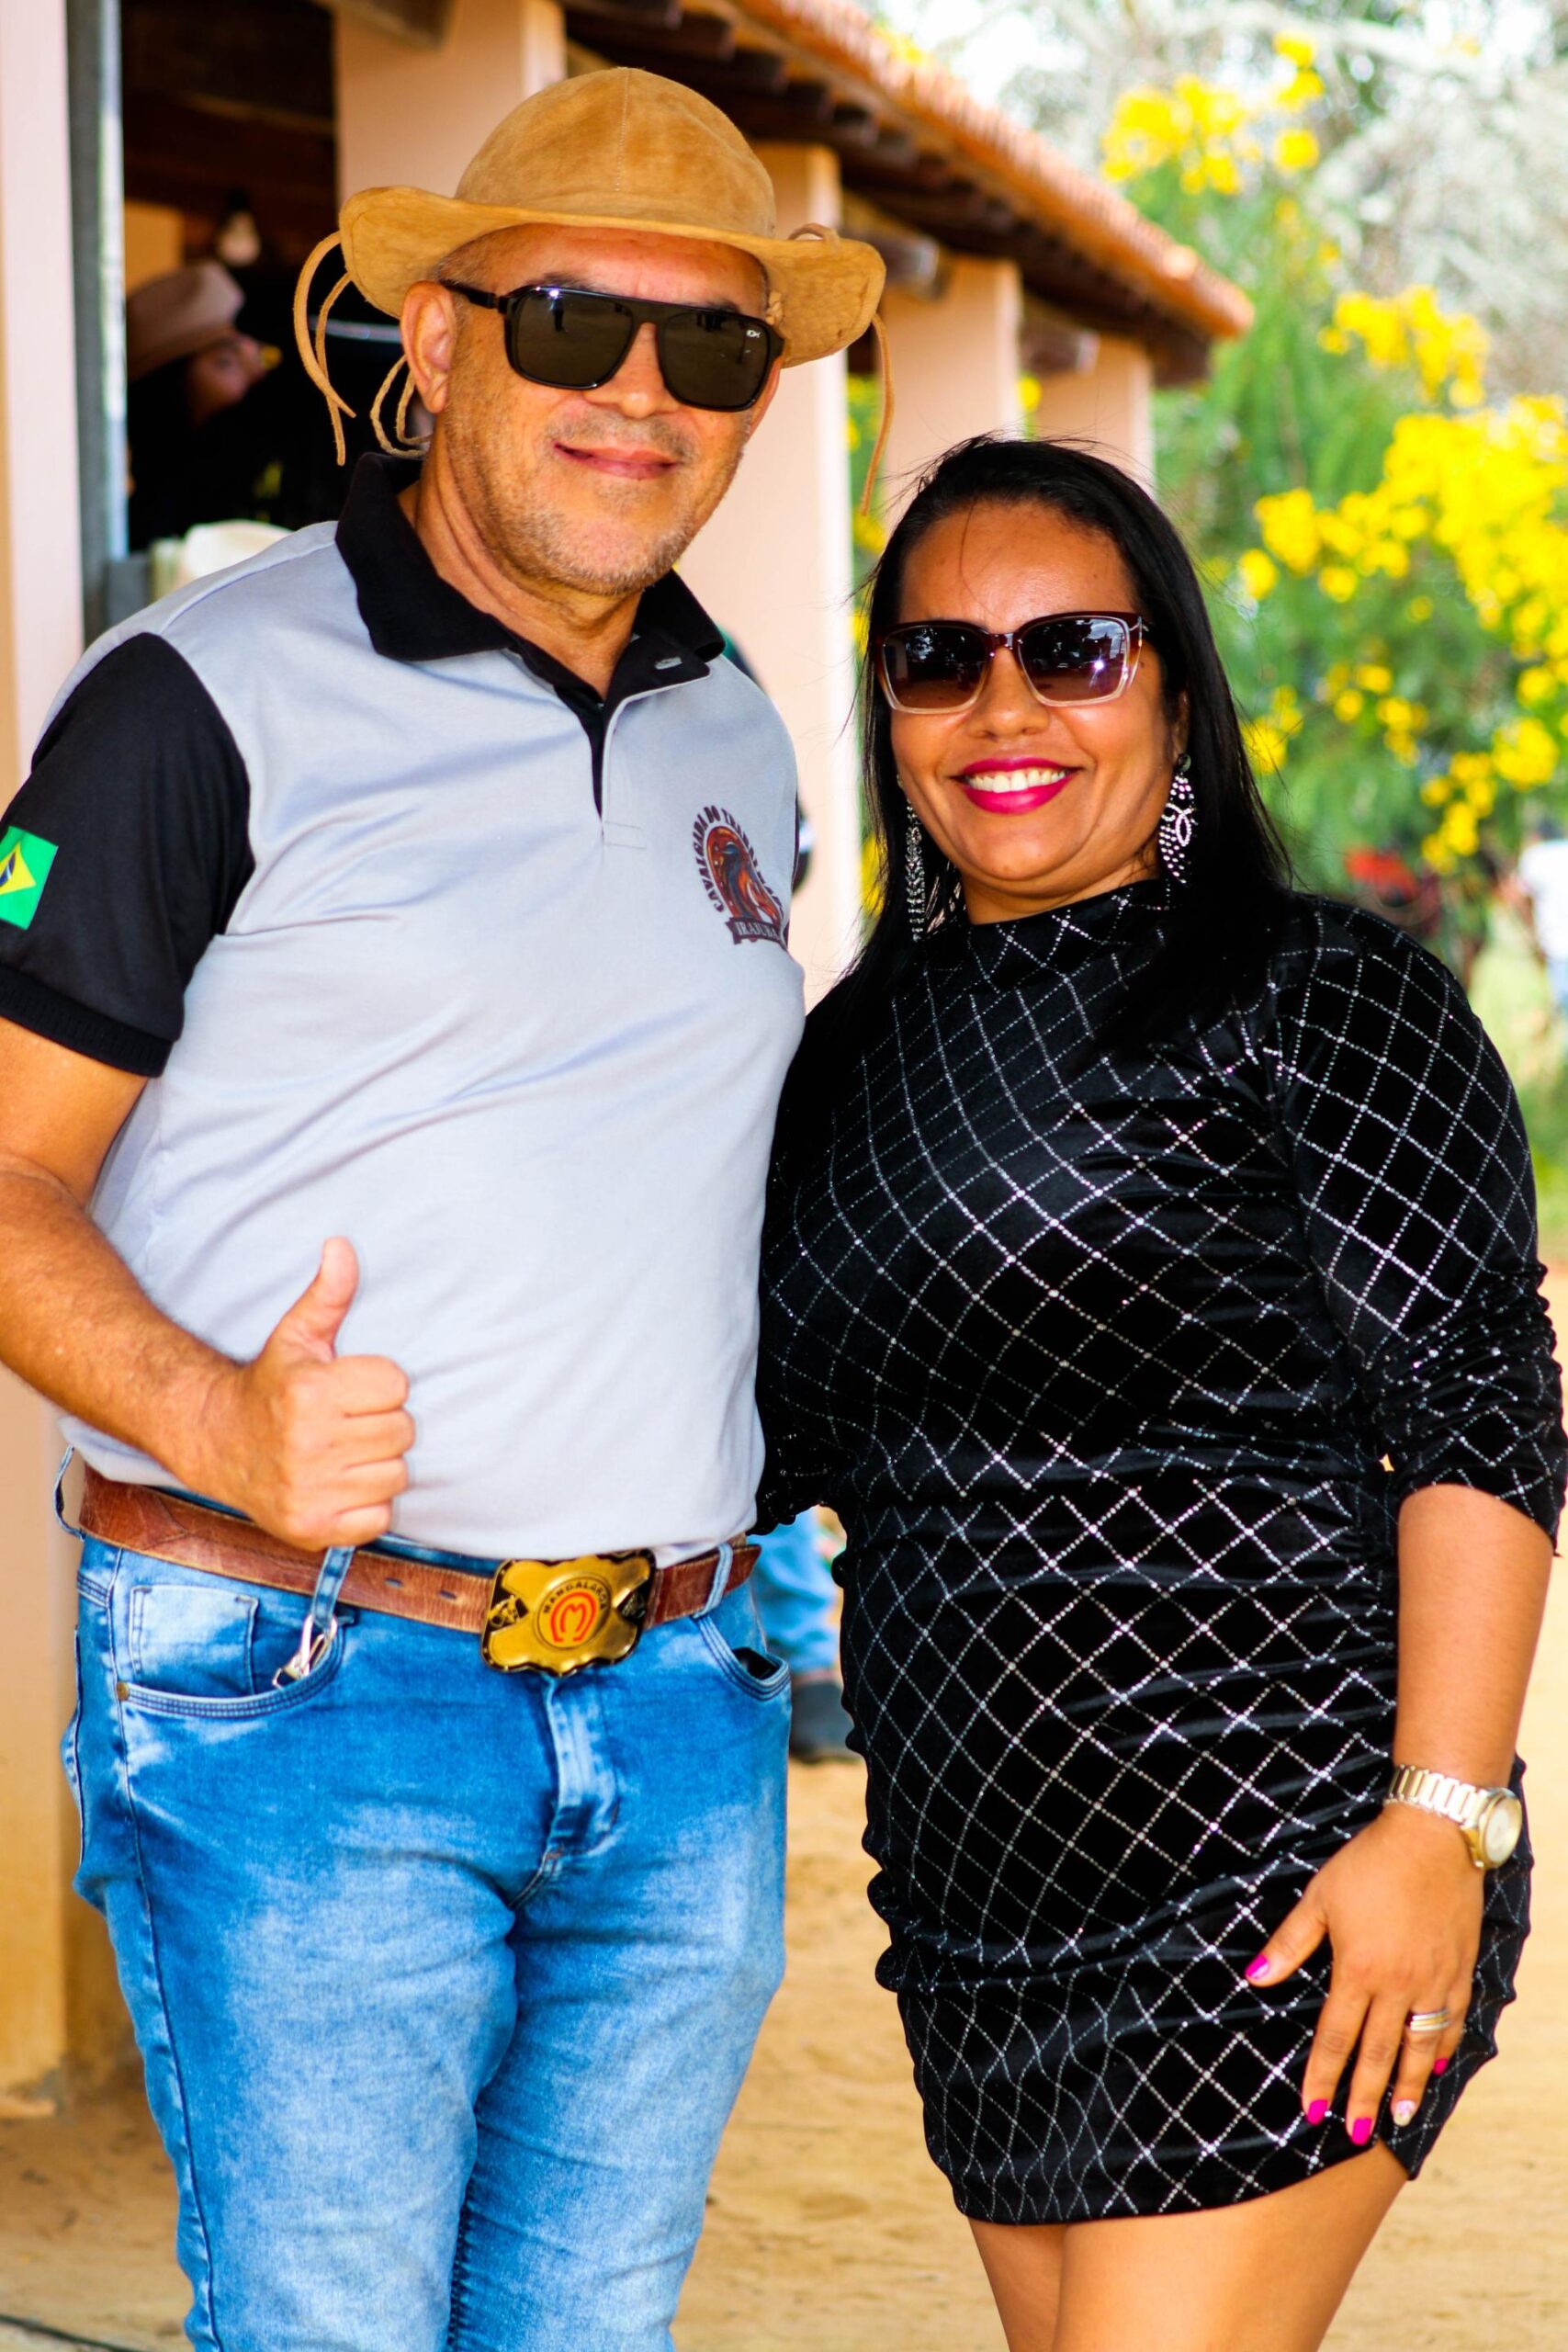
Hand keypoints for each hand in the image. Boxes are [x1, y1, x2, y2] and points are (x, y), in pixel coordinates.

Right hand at [191, 1238, 414, 1550]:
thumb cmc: (272, 1385)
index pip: (397, 1384)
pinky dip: (367, 1505)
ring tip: (342, 1452)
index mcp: (311, 1393)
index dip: (379, 1384)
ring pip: (396, 1474)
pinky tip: (340, 1484)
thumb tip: (342, 1245)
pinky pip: (380, 1517)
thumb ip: (328, 1294)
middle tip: (346, 1422)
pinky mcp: (313, 1528)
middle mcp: (309, 1445)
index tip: (349, 1388)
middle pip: (403, 1430)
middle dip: (381, 1423)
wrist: (219, 1444)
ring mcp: (310, 1491)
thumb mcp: (297, 1336)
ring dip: (377, 1464)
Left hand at [1244, 1803, 1482, 2142]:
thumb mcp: (1320, 1898)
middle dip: (1364, 2097)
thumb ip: (1290, 1943)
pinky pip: (1451, 2021)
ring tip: (1398, 2117)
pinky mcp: (1458, 1970)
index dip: (1322, 2077)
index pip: (1335, 2038)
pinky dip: (1444, 2048)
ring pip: (1419, 2048)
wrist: (1432, 1838)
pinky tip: (1437, 2067)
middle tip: (1357, 2133)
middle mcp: (1397, 1985)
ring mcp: (1432, 1981)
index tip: (1311, 2109)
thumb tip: (1255, 1977)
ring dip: (1407, 2085)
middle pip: (1378, 2054)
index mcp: (1358, 1970)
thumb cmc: (1369, 1864)